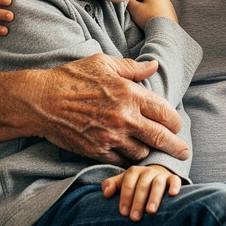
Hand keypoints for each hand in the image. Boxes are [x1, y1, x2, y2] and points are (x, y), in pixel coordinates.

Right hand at [29, 54, 187, 163]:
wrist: (41, 101)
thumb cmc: (72, 78)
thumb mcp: (103, 63)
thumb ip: (132, 67)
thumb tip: (154, 65)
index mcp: (129, 94)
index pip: (164, 112)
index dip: (175, 121)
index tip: (177, 126)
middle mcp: (124, 118)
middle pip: (160, 138)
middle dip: (175, 147)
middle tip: (184, 152)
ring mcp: (111, 137)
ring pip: (141, 152)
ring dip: (148, 151)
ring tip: (150, 149)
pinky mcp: (97, 151)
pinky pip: (121, 161)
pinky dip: (127, 159)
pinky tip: (129, 155)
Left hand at [102, 164, 182, 219]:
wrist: (155, 176)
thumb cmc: (135, 185)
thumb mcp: (122, 183)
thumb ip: (111, 185)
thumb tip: (106, 193)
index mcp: (134, 172)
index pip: (128, 183)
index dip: (125, 197)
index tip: (124, 213)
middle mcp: (147, 172)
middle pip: (142, 185)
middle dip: (138, 201)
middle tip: (135, 217)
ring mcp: (161, 175)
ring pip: (158, 183)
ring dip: (154, 197)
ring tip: (151, 211)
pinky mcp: (173, 178)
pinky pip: (175, 180)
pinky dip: (174, 186)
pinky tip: (172, 194)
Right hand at [128, 0, 177, 26]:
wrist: (164, 32)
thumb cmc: (149, 18)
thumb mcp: (134, 9)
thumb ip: (129, 1)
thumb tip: (129, 0)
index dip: (131, 0)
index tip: (131, 8)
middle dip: (140, 5)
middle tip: (138, 15)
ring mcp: (168, 4)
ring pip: (153, 5)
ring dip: (147, 11)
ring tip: (145, 19)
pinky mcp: (171, 13)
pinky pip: (159, 11)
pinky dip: (154, 15)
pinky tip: (153, 21)